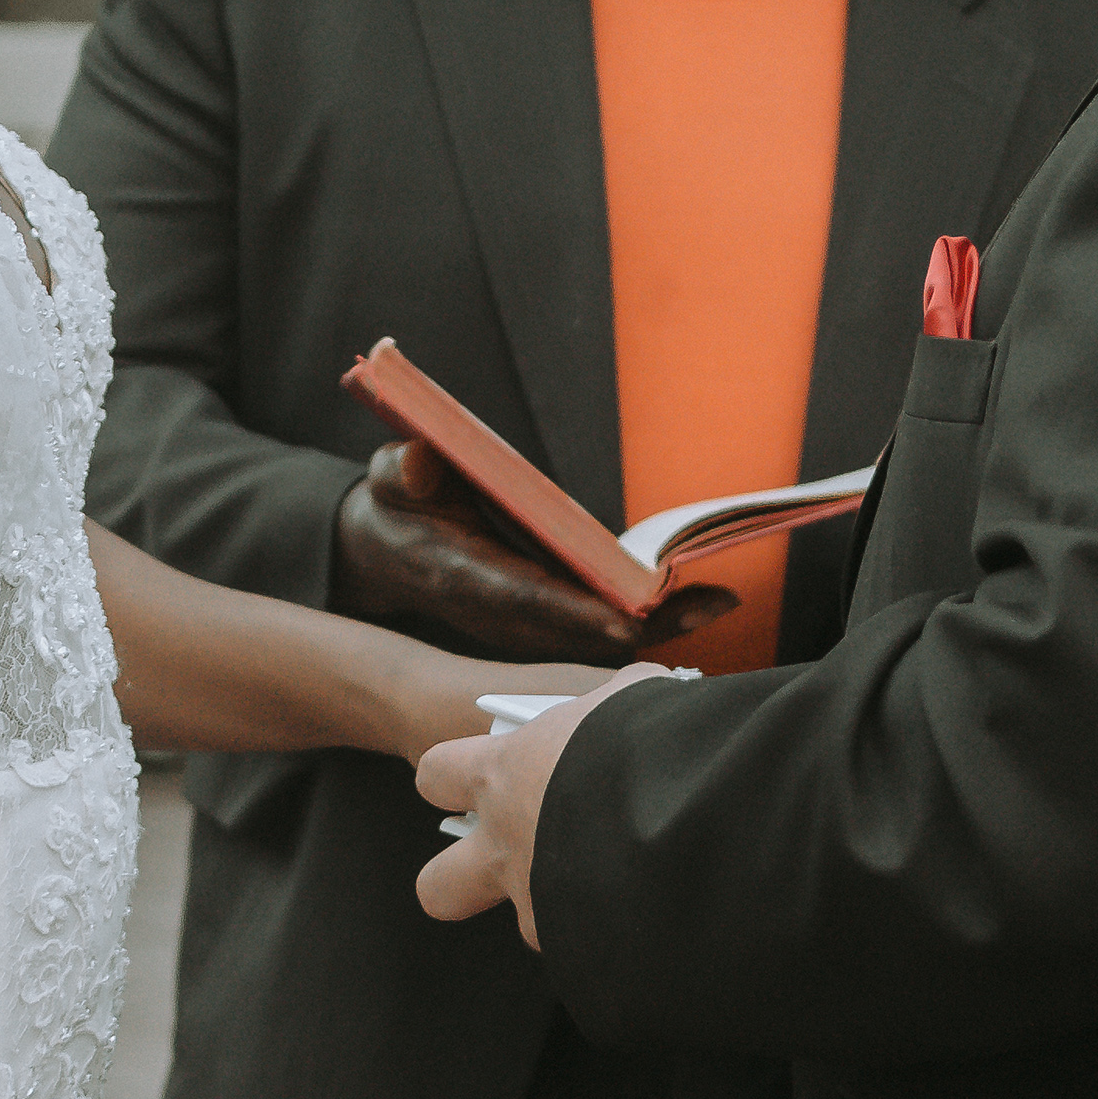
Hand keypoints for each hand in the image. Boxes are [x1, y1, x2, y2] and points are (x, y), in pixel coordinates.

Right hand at [331, 442, 736, 663]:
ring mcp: (520, 623)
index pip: (524, 597)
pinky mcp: (536, 621)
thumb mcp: (385, 484)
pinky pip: (595, 629)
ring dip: (656, 626)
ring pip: (593, 636)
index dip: (577, 610)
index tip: (628, 618)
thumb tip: (421, 462)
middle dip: (642, 623)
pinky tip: (692, 607)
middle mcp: (498, 610)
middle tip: (709, 605)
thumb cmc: (392, 510)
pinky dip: (644, 622)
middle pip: (577, 628)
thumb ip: (402, 472)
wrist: (381, 557)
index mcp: (462, 576)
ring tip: (716, 603)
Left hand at [414, 661, 672, 948]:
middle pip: (437, 886)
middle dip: (459, 884)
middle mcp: (505, 845)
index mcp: (504, 774)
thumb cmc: (647, 742)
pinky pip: (586, 948)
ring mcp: (536, 903)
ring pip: (526, 926)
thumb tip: (634, 704)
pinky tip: (652, 908)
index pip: (436, 774)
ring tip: (615, 888)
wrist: (689, 814)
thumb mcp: (630, 700)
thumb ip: (613, 706)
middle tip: (509, 865)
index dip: (451, 778)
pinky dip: (611, 933)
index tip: (484, 778)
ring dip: (559, 913)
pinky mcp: (578, 946)